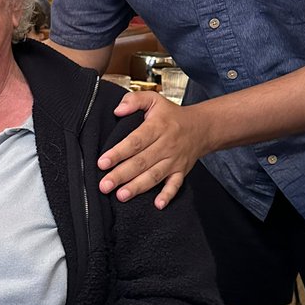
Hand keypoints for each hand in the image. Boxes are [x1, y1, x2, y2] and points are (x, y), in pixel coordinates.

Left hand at [98, 91, 206, 207]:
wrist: (201, 127)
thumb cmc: (171, 115)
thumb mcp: (154, 100)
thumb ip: (134, 100)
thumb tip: (118, 110)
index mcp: (157, 127)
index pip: (135, 141)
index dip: (118, 152)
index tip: (102, 162)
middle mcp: (166, 145)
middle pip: (141, 162)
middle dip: (121, 175)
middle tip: (105, 185)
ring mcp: (174, 160)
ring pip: (154, 176)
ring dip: (138, 187)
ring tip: (121, 195)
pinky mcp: (181, 171)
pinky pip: (176, 185)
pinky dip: (168, 195)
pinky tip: (157, 205)